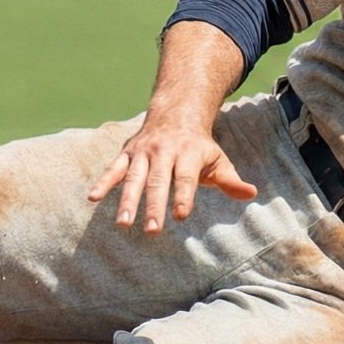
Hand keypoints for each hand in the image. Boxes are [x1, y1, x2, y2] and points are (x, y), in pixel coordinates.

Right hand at [87, 116, 256, 234]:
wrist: (176, 112)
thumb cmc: (200, 146)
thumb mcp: (217, 159)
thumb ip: (229, 179)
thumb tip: (250, 193)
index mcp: (189, 153)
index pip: (186, 178)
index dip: (183, 195)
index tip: (181, 215)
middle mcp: (164, 151)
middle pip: (158, 181)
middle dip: (154, 205)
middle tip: (152, 231)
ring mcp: (143, 152)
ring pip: (134, 178)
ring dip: (127, 201)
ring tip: (123, 224)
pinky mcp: (128, 153)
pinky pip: (113, 169)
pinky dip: (103, 182)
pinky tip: (92, 198)